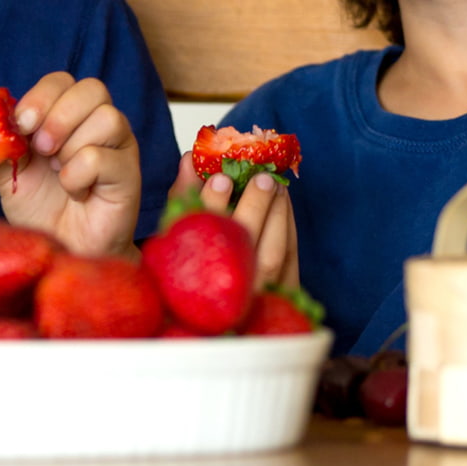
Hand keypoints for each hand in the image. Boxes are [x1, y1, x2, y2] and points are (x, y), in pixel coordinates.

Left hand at [2, 74, 139, 259]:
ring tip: (60, 172)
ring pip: (107, 117)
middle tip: (42, 150)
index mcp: (70, 115)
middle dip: (58, 117)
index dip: (41, 97)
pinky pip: (103, 157)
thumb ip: (3, 142)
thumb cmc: (40, 209)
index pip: (62, 80)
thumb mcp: (10, 172)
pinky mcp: (129, 174)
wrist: (60, 250)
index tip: (21, 125)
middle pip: (93, 89)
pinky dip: (78, 175)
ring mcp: (119, 147)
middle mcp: (99, 123)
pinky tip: (76, 192)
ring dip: (71, 146)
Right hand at [171, 152, 299, 290]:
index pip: (201, 241)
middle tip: (260, 177)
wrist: (217, 306)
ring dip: (277, 213)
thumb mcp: (177, 231)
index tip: (220, 178)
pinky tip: (282, 202)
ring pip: (273, 255)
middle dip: (254, 207)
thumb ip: (183, 195)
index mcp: (187, 278)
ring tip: (275, 185)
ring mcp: (253, 299)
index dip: (212, 208)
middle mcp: (221, 294)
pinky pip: (289, 259)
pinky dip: (288, 225)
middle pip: (244, 249)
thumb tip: (189, 159)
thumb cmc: (193, 259)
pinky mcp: (279, 297)